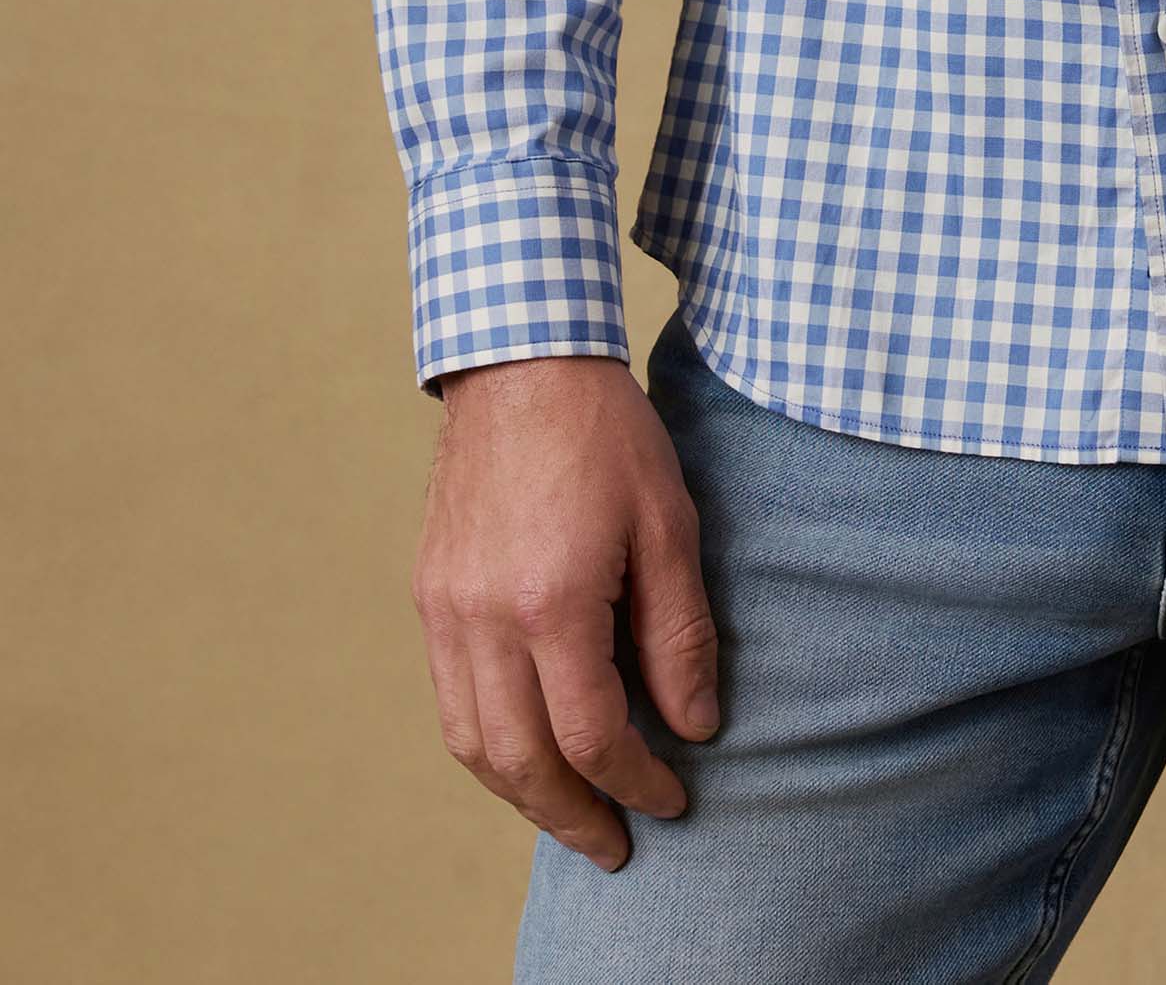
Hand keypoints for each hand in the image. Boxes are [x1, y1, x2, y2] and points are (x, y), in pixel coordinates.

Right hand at [410, 353, 720, 871]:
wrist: (521, 362)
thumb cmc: (606, 434)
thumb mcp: (669, 522)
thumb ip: (680, 632)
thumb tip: (694, 724)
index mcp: (551, 601)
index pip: (592, 735)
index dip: (637, 780)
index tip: (676, 796)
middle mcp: (484, 618)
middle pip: (522, 761)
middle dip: (574, 816)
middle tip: (620, 845)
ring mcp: (446, 610)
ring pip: (473, 745)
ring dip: (523, 795)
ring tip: (574, 815)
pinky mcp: (429, 595)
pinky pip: (451, 701)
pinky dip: (489, 746)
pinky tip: (528, 752)